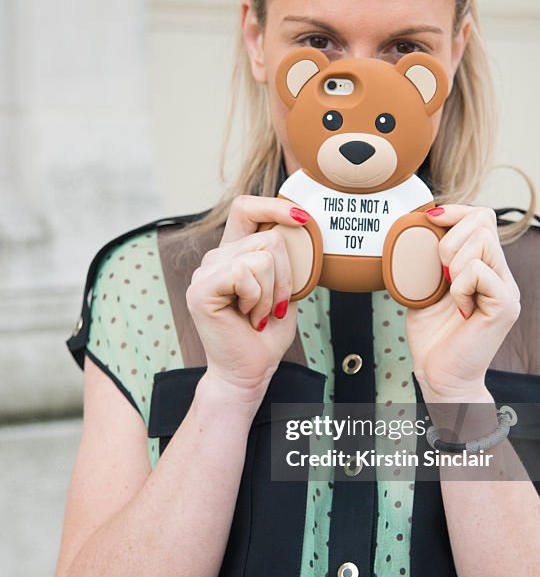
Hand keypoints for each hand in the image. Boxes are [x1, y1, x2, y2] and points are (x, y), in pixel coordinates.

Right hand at [185, 195, 310, 398]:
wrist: (251, 371)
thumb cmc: (267, 334)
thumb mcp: (285, 288)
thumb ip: (286, 258)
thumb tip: (301, 225)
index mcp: (233, 253)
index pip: (245, 208)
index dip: (273, 205)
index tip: (303, 218)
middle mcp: (215, 258)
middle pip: (268, 236)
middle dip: (287, 274)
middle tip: (276, 307)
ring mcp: (204, 272)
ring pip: (261, 256)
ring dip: (273, 292)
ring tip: (260, 314)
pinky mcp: (201, 289)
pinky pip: (245, 273)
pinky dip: (258, 298)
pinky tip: (249, 318)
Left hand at [406, 205, 520, 399]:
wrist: (440, 374)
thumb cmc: (433, 335)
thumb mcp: (424, 286)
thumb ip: (427, 258)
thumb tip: (418, 226)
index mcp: (485, 266)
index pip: (483, 217)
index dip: (457, 211)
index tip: (431, 219)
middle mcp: (501, 274)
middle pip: (484, 220)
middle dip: (451, 238)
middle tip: (441, 271)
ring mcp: (507, 289)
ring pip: (483, 241)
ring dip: (454, 261)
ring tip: (449, 289)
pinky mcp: (505, 305)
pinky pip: (480, 271)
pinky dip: (460, 286)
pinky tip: (459, 308)